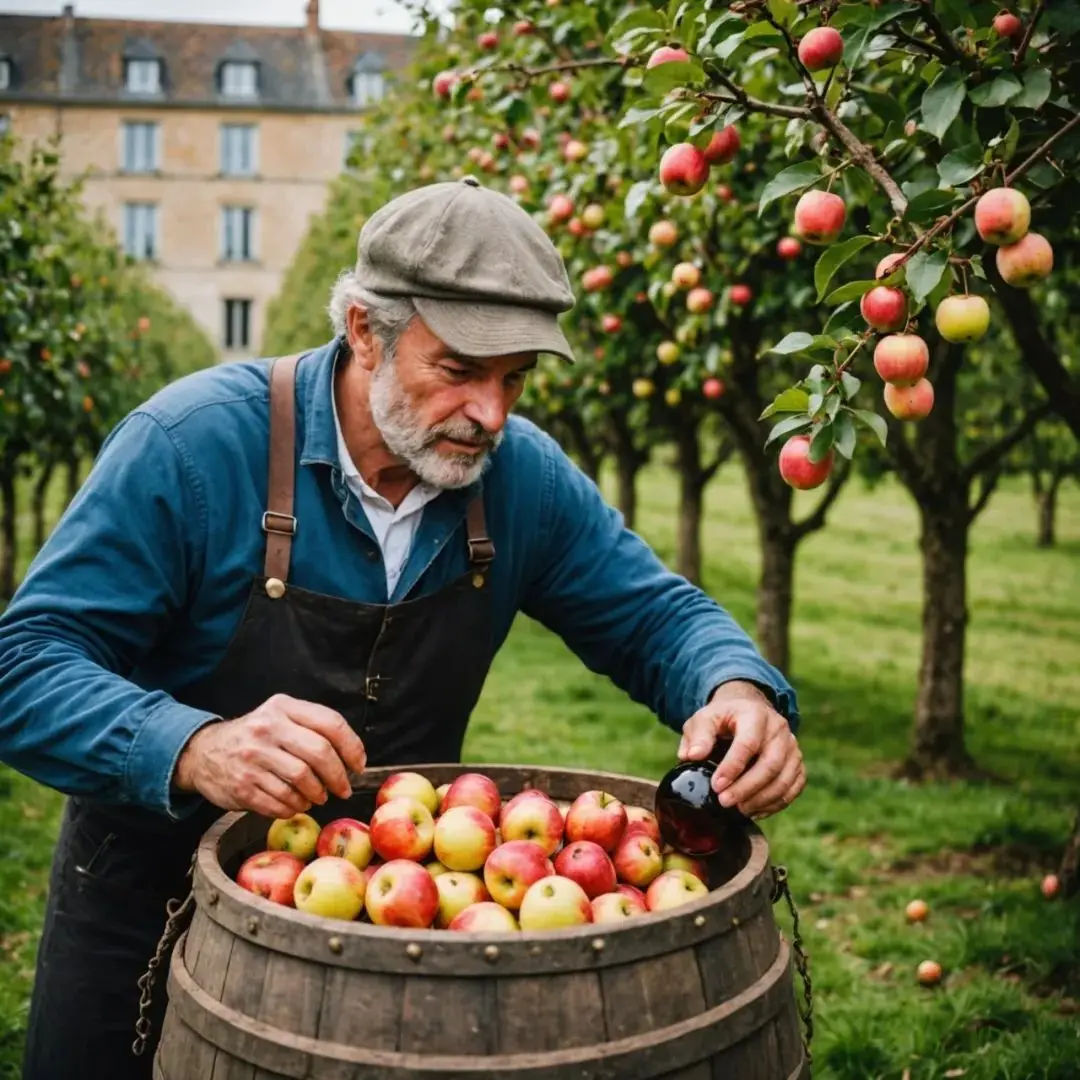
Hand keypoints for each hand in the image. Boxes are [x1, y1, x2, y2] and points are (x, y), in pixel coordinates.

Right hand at [174, 694, 366, 818]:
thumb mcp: (280, 717)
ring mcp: (253, 758)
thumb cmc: (255, 737)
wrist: (203, 753)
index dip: (352, 747)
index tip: (358, 765)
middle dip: (338, 776)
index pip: (331, 724)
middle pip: (320, 754)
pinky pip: (281, 802)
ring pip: (302, 781)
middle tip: (343, 789)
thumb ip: (312, 728)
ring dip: (317, 794)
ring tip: (317, 796)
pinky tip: (296, 804)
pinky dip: (295, 807)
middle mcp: (267, 729)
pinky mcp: (242, 786)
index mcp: (282, 708)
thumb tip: (352, 757)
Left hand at [677, 681, 804, 818]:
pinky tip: (756, 810)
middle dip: (747, 788)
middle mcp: (779, 729)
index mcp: (755, 714)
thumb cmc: (723, 717)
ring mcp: (792, 747)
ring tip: (739, 810)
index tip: (716, 786)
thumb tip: (691, 756)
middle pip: (771, 764)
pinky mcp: (797, 763)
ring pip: (785, 779)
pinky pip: (793, 787)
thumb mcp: (705, 718)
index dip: (732, 767)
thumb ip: (698, 735)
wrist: (748, 710)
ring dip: (762, 799)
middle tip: (724, 802)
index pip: (748, 743)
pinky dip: (776, 803)